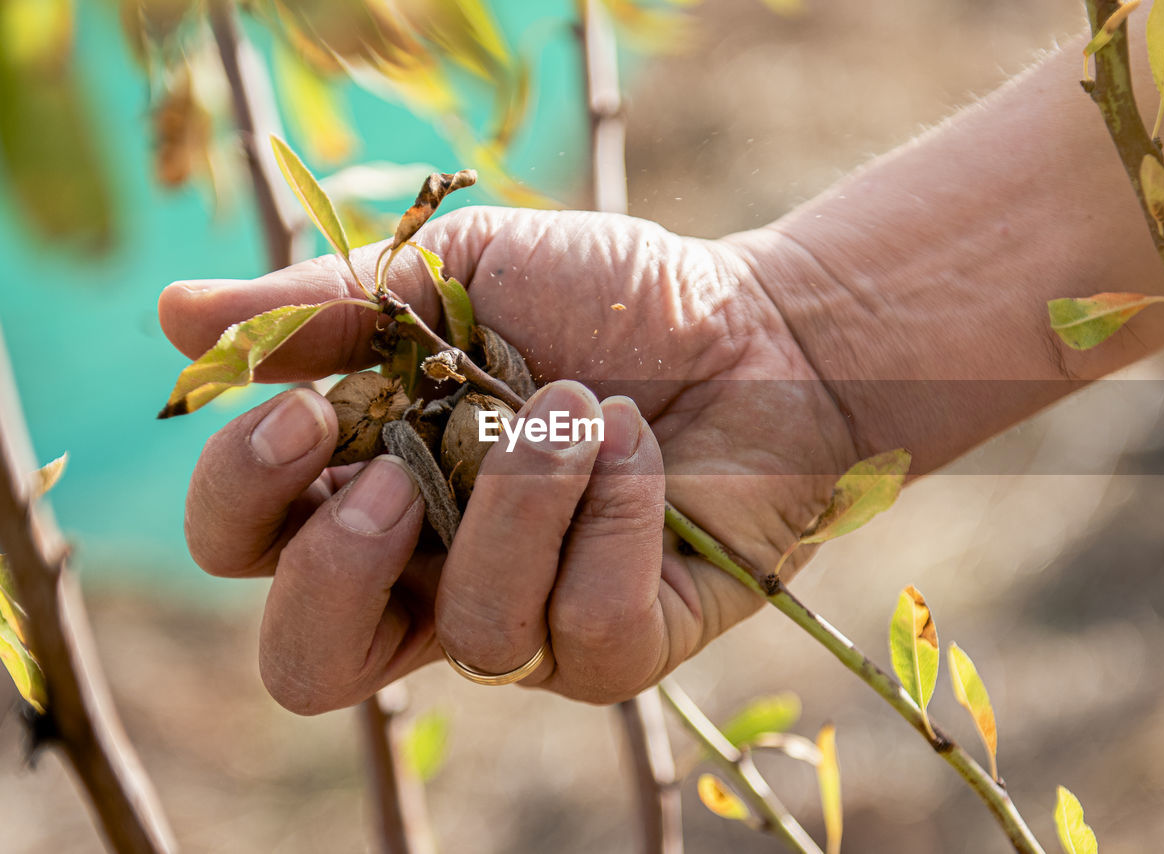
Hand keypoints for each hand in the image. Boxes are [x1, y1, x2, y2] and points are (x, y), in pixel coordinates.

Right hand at [159, 206, 853, 712]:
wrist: (760, 324)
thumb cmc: (609, 296)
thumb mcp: (460, 272)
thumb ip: (328, 304)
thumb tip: (174, 318)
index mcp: (372, 482)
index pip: (245, 546)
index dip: (246, 498)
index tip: (310, 412)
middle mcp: (432, 572)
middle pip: (309, 665)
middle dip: (336, 571)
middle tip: (404, 473)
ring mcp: (530, 621)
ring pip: (473, 631)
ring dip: (526, 498)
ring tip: (586, 405)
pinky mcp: (622, 646)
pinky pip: (586, 633)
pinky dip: (615, 525)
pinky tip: (642, 452)